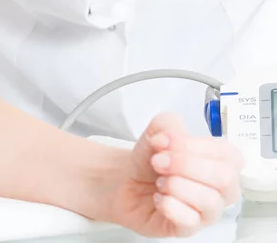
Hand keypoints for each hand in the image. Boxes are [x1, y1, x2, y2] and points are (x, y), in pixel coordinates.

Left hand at [112, 113, 242, 236]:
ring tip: (160, 181)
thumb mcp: (156, 132)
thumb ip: (167, 123)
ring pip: (209, 201)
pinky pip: (189, 221)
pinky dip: (168, 205)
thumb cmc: (150, 161)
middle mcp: (220, 188)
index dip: (192, 146)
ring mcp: (207, 211)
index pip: (226, 154)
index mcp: (221, 161)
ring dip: (176, 185)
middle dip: (185, 165)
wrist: (126, 182)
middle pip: (223, 178)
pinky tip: (158, 198)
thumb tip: (171, 135)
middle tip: (159, 161)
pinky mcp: (189, 228)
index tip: (164, 142)